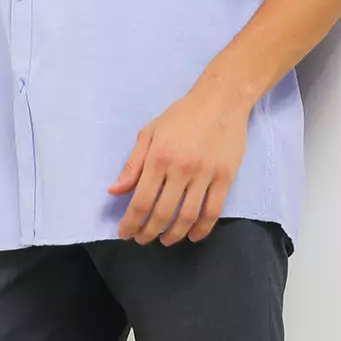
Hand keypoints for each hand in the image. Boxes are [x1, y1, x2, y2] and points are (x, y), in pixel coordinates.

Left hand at [107, 81, 249, 244]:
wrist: (220, 100)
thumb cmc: (181, 114)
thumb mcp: (150, 132)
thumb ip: (132, 163)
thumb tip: (114, 191)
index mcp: (158, 156)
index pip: (141, 200)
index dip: (130, 222)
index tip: (124, 233)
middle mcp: (180, 168)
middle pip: (162, 213)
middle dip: (148, 232)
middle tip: (142, 239)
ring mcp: (205, 174)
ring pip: (187, 217)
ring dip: (173, 235)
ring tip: (164, 240)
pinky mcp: (225, 177)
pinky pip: (213, 212)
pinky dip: (202, 229)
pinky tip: (192, 235)